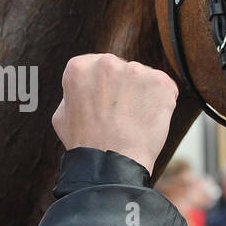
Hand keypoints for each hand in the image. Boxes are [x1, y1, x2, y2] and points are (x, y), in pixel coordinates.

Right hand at [51, 54, 177, 173]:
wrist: (112, 163)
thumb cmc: (85, 145)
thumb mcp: (61, 116)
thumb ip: (72, 94)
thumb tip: (83, 88)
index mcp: (79, 67)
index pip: (96, 67)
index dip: (103, 88)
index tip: (104, 105)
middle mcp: (107, 62)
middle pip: (121, 69)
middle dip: (123, 89)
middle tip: (120, 116)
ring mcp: (136, 70)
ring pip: (143, 79)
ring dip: (142, 96)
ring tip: (133, 122)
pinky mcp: (160, 82)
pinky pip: (164, 89)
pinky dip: (161, 104)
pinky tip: (148, 121)